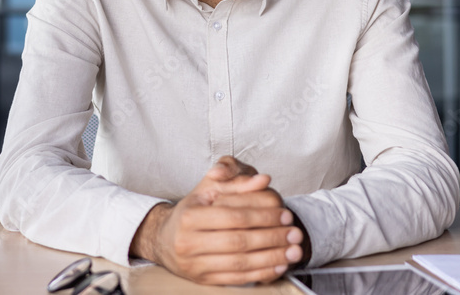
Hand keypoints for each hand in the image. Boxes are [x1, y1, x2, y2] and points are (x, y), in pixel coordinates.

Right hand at [130, 156, 303, 284]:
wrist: (163, 239)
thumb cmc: (191, 210)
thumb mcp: (208, 189)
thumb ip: (237, 182)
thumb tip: (263, 179)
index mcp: (190, 215)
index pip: (234, 215)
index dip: (263, 215)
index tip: (286, 213)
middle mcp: (189, 242)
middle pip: (239, 241)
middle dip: (272, 238)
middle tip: (295, 233)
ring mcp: (195, 264)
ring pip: (240, 262)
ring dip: (271, 258)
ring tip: (294, 251)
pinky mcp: (202, 280)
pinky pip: (236, 278)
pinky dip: (260, 273)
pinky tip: (278, 266)